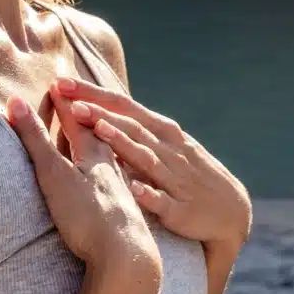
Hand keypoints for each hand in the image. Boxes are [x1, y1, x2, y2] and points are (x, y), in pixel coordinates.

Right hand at [7, 90, 160, 273]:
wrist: (126, 257)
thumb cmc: (88, 214)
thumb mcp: (54, 173)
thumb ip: (35, 139)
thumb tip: (15, 102)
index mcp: (94, 150)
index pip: (77, 116)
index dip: (65, 99)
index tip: (59, 81)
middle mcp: (110, 163)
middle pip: (97, 130)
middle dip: (86, 113)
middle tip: (79, 97)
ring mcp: (120, 186)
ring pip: (110, 154)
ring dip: (101, 138)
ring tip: (98, 129)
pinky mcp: (124, 209)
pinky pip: (116, 178)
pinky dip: (109, 167)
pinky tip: (113, 177)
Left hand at [55, 76, 252, 251]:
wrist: (232, 212)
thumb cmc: (190, 174)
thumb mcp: (166, 146)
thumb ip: (135, 131)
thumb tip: (97, 113)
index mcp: (162, 132)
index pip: (124, 106)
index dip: (93, 93)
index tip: (62, 82)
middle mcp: (169, 150)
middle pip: (131, 126)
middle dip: (100, 113)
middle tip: (69, 102)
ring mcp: (176, 179)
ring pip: (146, 158)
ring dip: (123, 144)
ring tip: (99, 130)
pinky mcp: (181, 209)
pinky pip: (163, 202)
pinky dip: (149, 194)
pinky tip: (134, 189)